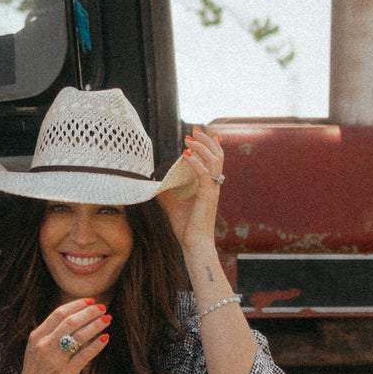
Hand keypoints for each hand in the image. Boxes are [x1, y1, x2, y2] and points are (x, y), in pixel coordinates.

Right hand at [12, 297, 109, 373]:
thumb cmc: (35, 373)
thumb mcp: (35, 349)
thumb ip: (49, 334)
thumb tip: (72, 317)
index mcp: (37, 336)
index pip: (58, 313)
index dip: (77, 305)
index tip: (90, 301)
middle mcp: (45, 345)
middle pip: (71, 321)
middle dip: (90, 312)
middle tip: (103, 307)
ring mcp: (55, 360)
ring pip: (80, 336)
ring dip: (96, 325)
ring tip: (107, 319)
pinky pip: (85, 355)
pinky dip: (97, 345)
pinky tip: (105, 338)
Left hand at [162, 128, 225, 259]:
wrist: (194, 244)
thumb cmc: (186, 228)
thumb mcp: (173, 205)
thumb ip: (167, 193)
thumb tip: (155, 184)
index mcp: (209, 186)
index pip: (214, 160)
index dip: (208, 145)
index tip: (197, 134)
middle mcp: (214, 185)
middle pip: (217, 155)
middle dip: (206, 140)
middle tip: (194, 129)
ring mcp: (212, 190)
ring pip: (214, 161)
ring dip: (202, 147)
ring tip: (190, 137)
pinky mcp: (208, 196)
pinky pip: (205, 174)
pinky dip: (196, 163)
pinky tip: (185, 155)